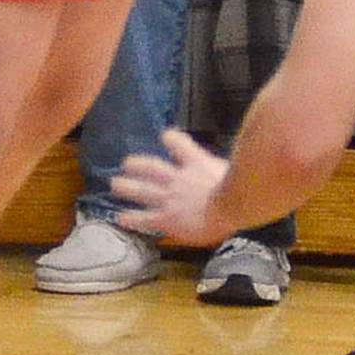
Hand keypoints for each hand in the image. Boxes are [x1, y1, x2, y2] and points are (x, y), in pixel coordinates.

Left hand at [112, 127, 232, 243]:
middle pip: (153, 167)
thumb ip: (227, 164)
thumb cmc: (240, 188)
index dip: (171, 139)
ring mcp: (170, 198)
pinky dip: (132, 218)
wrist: (230, 206)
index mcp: (196, 163)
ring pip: (143, 190)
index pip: (179, 144)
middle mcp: (178, 178)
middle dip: (138, 164)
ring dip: (127, 187)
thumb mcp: (234, 168)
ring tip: (114, 184)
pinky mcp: (166, 218)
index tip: (165, 136)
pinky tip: (120, 218)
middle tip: (126, 163)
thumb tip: (239, 158)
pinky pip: (145, 218)